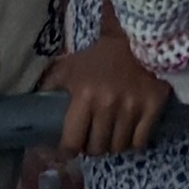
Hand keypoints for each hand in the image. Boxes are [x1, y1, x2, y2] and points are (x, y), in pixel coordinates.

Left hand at [56, 15, 170, 159]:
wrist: (137, 37)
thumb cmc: (100, 55)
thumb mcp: (70, 67)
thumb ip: (51, 87)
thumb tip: (34, 108)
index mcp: (84, 95)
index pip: (73, 141)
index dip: (68, 151)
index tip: (69, 151)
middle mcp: (108, 105)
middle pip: (97, 148)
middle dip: (92, 147)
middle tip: (92, 138)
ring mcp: (132, 108)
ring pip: (118, 147)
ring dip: (112, 144)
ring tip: (111, 133)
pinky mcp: (153, 107)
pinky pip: (139, 141)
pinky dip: (133, 141)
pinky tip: (129, 130)